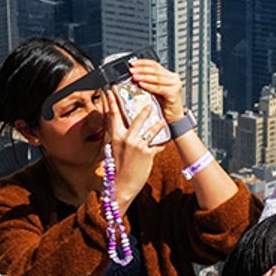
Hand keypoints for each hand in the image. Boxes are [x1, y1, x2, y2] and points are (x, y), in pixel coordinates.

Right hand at [101, 80, 158, 206]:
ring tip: (162, 120)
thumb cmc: (119, 168)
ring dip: (158, 124)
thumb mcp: (115, 149)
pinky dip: (161, 143)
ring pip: (151, 130)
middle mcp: (126, 139)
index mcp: (116, 137)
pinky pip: (157, 144)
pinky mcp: (147, 154)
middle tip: (149, 102)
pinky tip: (165, 141)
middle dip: (144, 110)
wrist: (122, 185)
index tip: (111, 90)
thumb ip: (119, 136)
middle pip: (137, 119)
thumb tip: (119, 125)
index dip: (112, 102)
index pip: (113, 115)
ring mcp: (137, 146)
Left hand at [127, 59, 185, 123]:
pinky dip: (149, 86)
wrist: (174, 117)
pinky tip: (142, 84)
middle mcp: (174, 78)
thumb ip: (149, 82)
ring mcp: (175, 85)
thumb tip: (135, 74)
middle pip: (155, 70)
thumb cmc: (165, 104)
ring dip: (144, 77)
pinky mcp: (174, 93)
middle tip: (132, 70)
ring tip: (135, 77)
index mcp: (169, 75)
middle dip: (142, 69)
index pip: (155, 64)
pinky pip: (159, 88)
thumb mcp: (156, 90)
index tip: (133, 63)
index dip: (143, 63)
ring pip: (157, 78)